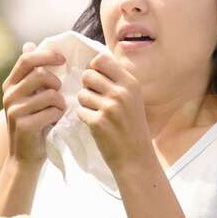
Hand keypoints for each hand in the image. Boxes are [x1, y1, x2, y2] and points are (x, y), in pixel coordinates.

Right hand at [1, 42, 66, 164]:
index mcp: (10, 84)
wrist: (24, 157)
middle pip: (41, 74)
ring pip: (51, 94)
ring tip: (57, 111)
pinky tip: (54, 122)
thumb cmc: (33, 123)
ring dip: (60, 103)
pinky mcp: (24, 125)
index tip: (62, 60)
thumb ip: (30, 73)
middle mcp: (9, 95)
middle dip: (57, 83)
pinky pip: (52, 111)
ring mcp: (15, 110)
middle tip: (59, 95)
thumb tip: (29, 44)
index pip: (27, 59)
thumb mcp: (29, 96)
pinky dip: (59, 116)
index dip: (47, 55)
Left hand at [76, 52, 153, 170]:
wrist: (136, 157)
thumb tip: (94, 64)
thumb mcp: (133, 98)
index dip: (94, 69)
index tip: (98, 81)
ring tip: (98, 113)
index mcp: (131, 83)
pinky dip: (85, 117)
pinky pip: (80, 110)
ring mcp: (109, 107)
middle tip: (97, 99)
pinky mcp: (97, 122)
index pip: (101, 60)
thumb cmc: (133, 126)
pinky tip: (97, 125)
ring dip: (86, 103)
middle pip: (88, 75)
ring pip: (82, 93)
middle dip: (88, 86)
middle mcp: (121, 92)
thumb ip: (117, 81)